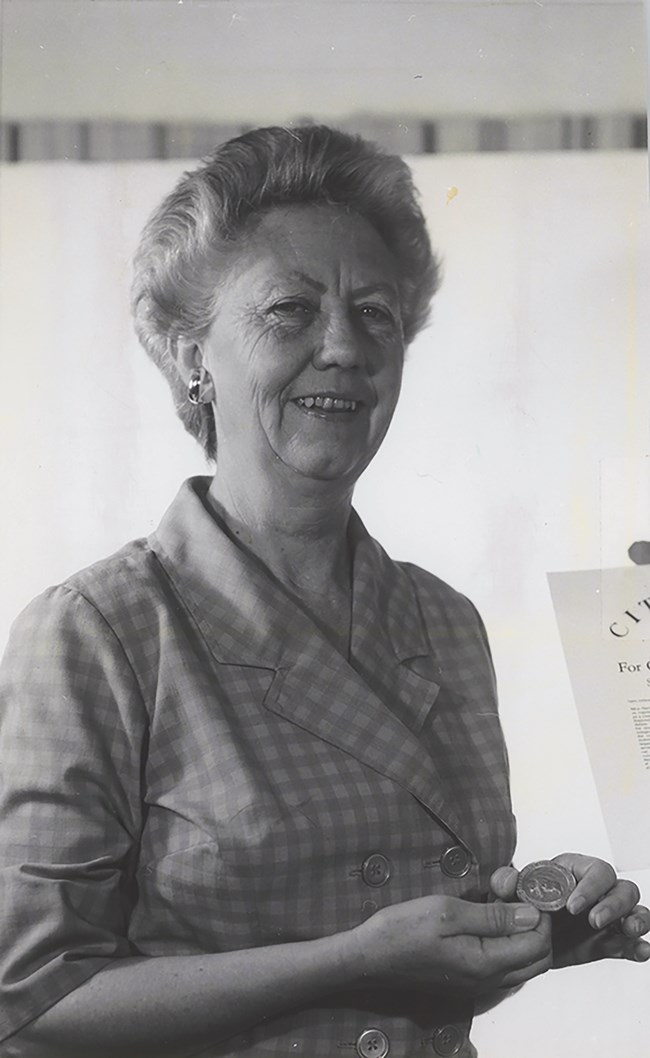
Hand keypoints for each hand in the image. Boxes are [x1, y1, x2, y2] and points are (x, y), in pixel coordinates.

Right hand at [349, 894, 551, 995]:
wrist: (369, 958)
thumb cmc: (402, 929)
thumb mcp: (447, 912)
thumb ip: (493, 916)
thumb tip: (533, 914)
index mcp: (486, 963)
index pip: (538, 944)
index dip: (541, 914)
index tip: (526, 887)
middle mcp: (488, 980)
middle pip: (538, 959)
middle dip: (538, 925)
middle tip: (518, 895)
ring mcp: (478, 984)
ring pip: (522, 963)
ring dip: (523, 933)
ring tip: (501, 900)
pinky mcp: (467, 980)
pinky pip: (504, 965)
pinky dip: (508, 942)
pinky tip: (487, 917)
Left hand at [491, 853, 649, 967]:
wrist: (520, 939)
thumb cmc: (518, 904)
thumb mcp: (507, 893)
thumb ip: (504, 882)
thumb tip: (508, 880)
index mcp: (573, 872)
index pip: (594, 870)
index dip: (590, 887)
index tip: (573, 907)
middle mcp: (595, 891)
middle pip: (621, 888)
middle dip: (613, 904)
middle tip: (594, 922)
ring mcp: (606, 916)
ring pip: (634, 909)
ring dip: (636, 919)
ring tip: (628, 931)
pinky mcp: (609, 942)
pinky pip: (630, 942)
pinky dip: (638, 946)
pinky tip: (640, 952)